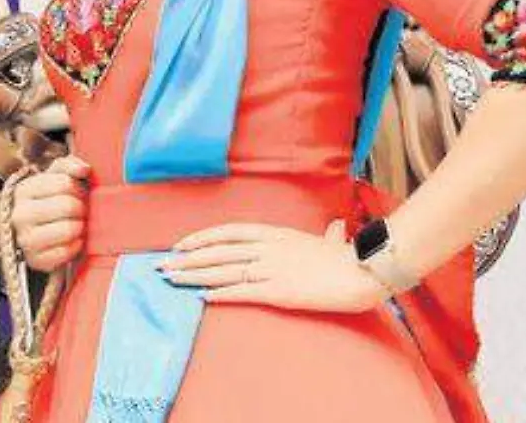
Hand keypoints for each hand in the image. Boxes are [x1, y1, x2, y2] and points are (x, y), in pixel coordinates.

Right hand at [11, 156, 91, 271]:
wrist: (32, 234)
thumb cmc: (48, 202)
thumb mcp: (53, 178)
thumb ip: (68, 165)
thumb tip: (84, 169)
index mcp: (22, 190)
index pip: (64, 183)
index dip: (78, 188)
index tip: (77, 193)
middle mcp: (19, 215)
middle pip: (68, 205)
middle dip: (81, 208)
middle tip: (80, 210)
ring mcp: (25, 240)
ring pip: (69, 229)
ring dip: (80, 227)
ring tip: (77, 224)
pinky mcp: (36, 261)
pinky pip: (68, 252)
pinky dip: (77, 246)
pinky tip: (72, 240)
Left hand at [161, 220, 388, 312]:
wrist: (363, 270)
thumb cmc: (350, 257)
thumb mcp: (331, 241)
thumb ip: (327, 235)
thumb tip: (335, 227)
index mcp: (275, 234)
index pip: (228, 232)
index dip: (201, 238)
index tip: (180, 245)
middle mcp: (267, 248)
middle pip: (217, 251)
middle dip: (187, 259)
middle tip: (161, 265)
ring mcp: (271, 269)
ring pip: (223, 270)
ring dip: (194, 275)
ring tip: (171, 279)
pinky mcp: (278, 291)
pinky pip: (242, 292)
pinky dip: (220, 294)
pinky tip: (202, 297)